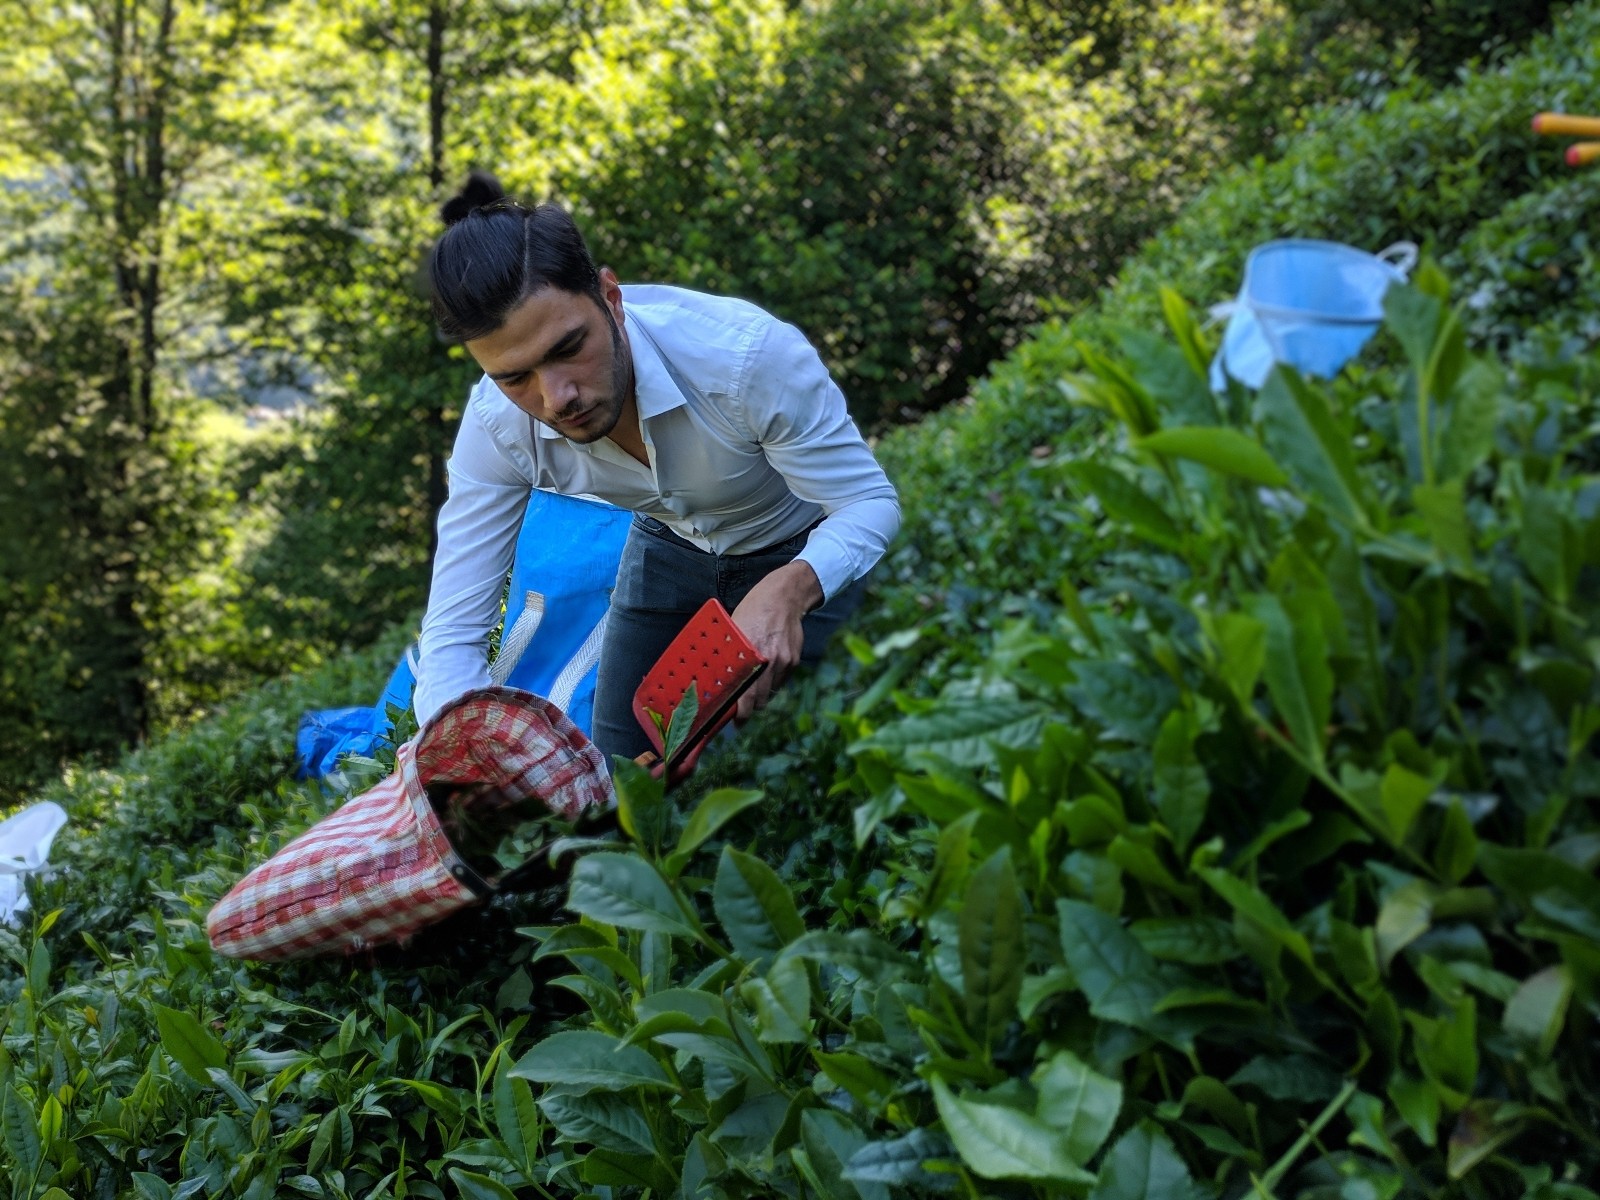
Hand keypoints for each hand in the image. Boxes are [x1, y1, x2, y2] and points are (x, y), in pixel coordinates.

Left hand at [728, 560, 822, 719]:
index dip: (740, 712)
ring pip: (770, 693)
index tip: (736, 721)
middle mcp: (768, 660)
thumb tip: (722, 679)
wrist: (786, 596)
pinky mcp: (794, 660)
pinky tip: (765, 676)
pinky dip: (771, 684)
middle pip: (759, 699)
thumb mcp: (736, 628)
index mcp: (750, 652)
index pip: (745, 693)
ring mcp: (784, 661)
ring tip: (751, 695)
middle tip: (739, 711)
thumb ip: (732, 654)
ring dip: (760, 698)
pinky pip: (780, 682)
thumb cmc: (754, 609)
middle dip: (749, 709)